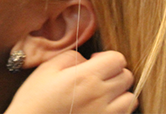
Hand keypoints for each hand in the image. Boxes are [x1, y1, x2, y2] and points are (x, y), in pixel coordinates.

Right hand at [6, 50, 136, 113]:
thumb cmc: (35, 99)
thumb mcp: (46, 69)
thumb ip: (71, 57)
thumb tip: (87, 59)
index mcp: (86, 77)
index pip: (118, 59)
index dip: (107, 57)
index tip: (95, 61)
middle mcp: (100, 96)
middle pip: (127, 77)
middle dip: (114, 73)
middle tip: (97, 77)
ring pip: (130, 98)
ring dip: (120, 93)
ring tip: (102, 94)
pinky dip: (118, 110)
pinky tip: (100, 108)